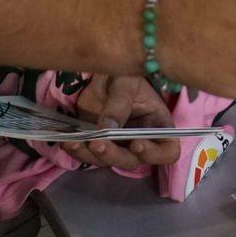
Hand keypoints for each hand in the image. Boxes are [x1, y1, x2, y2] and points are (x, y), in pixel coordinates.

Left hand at [60, 75, 182, 170]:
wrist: (100, 74)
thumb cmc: (124, 75)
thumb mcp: (126, 83)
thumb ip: (120, 103)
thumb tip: (107, 127)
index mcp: (158, 126)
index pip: (167, 151)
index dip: (154, 154)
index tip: (136, 143)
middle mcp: (140, 141)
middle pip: (133, 161)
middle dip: (115, 156)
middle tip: (98, 143)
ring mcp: (117, 145)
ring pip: (107, 162)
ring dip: (91, 155)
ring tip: (76, 141)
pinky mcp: (97, 144)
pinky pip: (88, 155)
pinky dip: (77, 151)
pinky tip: (67, 140)